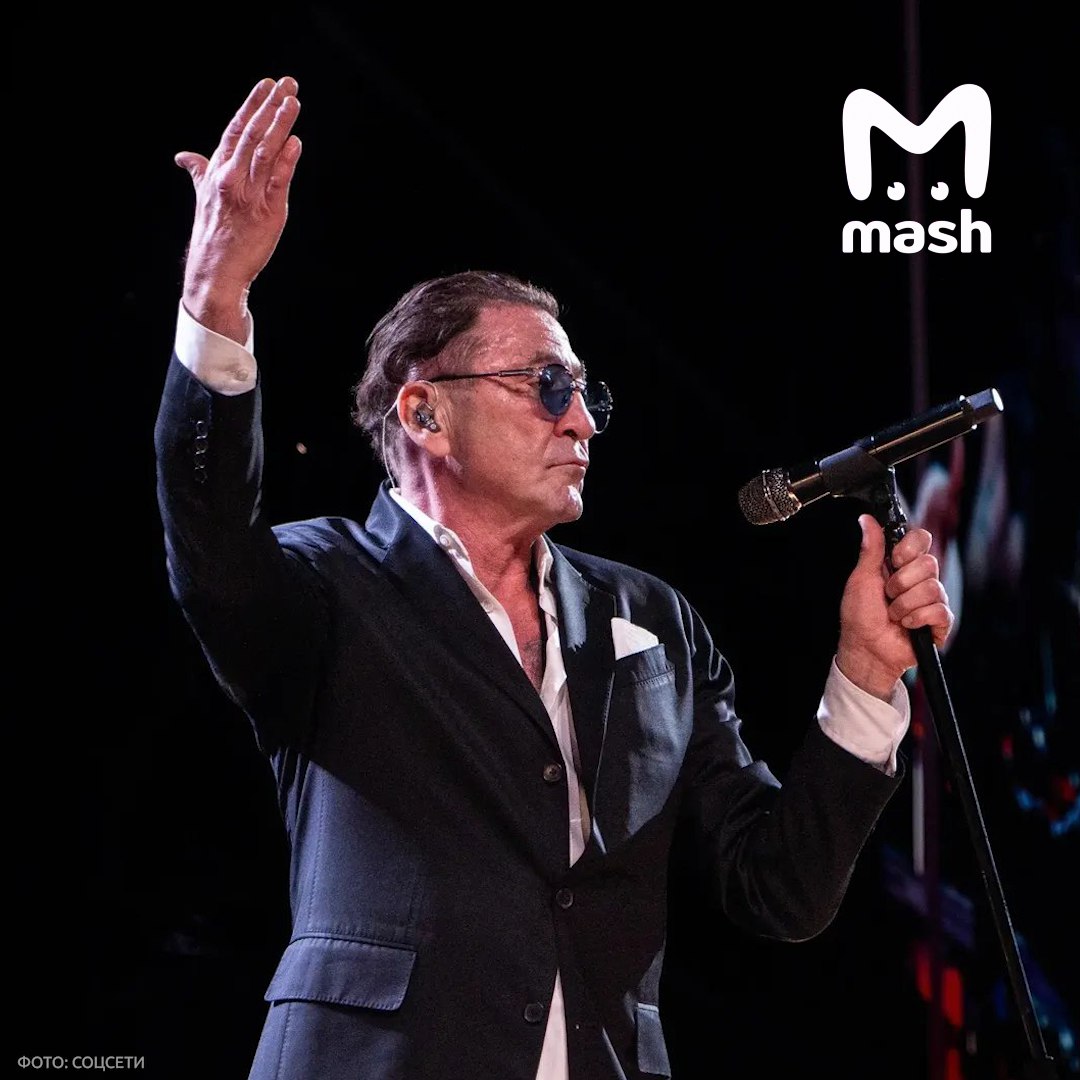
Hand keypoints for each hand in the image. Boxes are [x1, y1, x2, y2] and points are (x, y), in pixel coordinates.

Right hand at [175, 77, 301, 342]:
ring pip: (265, 152)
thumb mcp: (202, 198)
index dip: (251, 105)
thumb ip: (199, 173)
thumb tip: (184, 157)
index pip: (235, 129)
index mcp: (217, 172)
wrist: (215, 272)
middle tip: (288, 83)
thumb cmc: (212, 235)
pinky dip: (287, 161)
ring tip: (294, 102)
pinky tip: (295, 143)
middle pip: (252, 134)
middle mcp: (231, 179)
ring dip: (280, 124)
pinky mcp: (267, 214)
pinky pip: (277, 182)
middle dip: (270, 106)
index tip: (267, 84)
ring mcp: (249, 195)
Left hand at [836, 514, 954, 698]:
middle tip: (888, 595)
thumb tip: (867, 519)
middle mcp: (920, 580)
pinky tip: (906, 625)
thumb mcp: (862, 578)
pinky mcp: (940, 622)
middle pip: (929, 563)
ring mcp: (932, 600)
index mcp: (902, 565)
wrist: (865, 648)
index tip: (894, 560)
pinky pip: (940, 611)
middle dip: (901, 583)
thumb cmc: (860, 615)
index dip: (909, 549)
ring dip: (905, 604)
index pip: (922, 539)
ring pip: (933, 588)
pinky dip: (917, 619)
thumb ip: (871, 549)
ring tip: (894, 614)